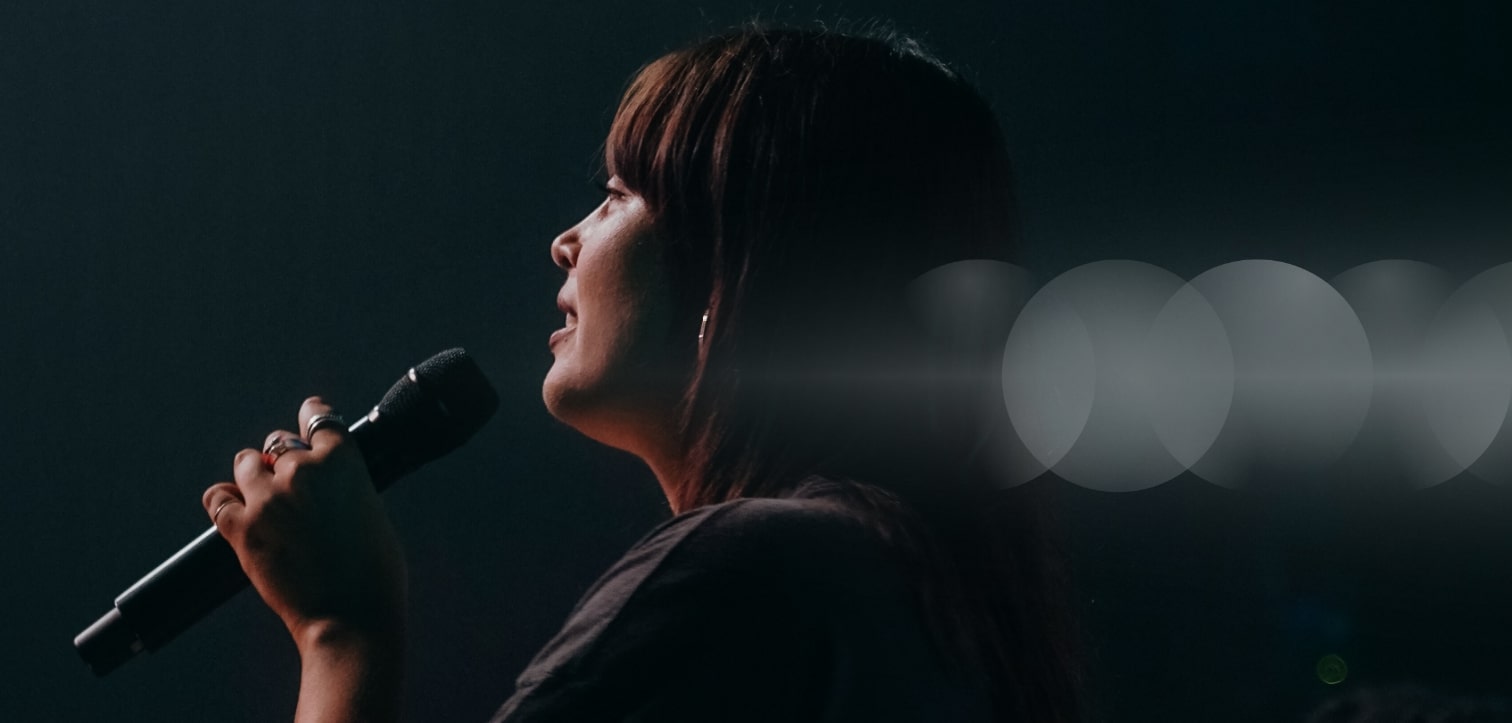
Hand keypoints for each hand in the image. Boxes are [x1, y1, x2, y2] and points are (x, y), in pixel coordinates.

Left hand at [202, 397, 407, 652]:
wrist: (350, 617)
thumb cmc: (373, 571)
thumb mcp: (370, 511)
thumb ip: (344, 484)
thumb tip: (324, 479)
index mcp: (342, 461)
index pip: (317, 417)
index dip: (310, 416)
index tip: (307, 419)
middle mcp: (302, 471)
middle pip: (277, 443)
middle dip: (281, 460)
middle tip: (289, 485)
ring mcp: (267, 498)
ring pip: (245, 462)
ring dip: (252, 475)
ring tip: (263, 498)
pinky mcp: (240, 528)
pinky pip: (217, 497)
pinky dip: (224, 501)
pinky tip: (234, 511)